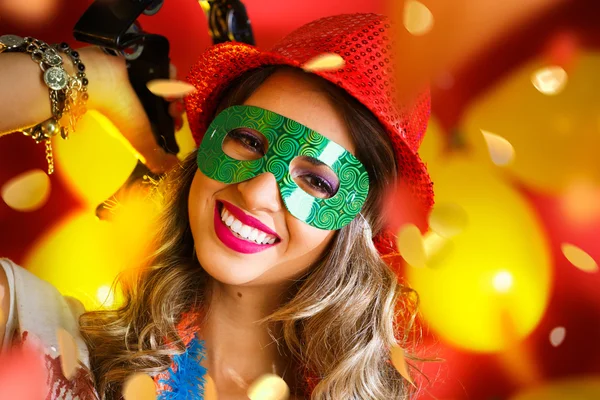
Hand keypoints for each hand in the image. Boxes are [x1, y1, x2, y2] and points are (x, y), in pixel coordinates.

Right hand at [79, 47, 180, 173]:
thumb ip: (156, 157)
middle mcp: (144, 102)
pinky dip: (168, 74)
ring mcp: (144, 83)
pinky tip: (164, 78)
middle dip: (177, 107)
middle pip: (173, 103)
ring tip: (167, 92)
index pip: (168, 122)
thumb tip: (174, 165)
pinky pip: (166, 68)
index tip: (175, 124)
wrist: (98, 79)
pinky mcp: (145, 64)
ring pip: (172, 86)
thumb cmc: (117, 113)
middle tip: (172, 107)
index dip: (176, 123)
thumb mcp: (139, 141)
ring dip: (174, 90)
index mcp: (143, 120)